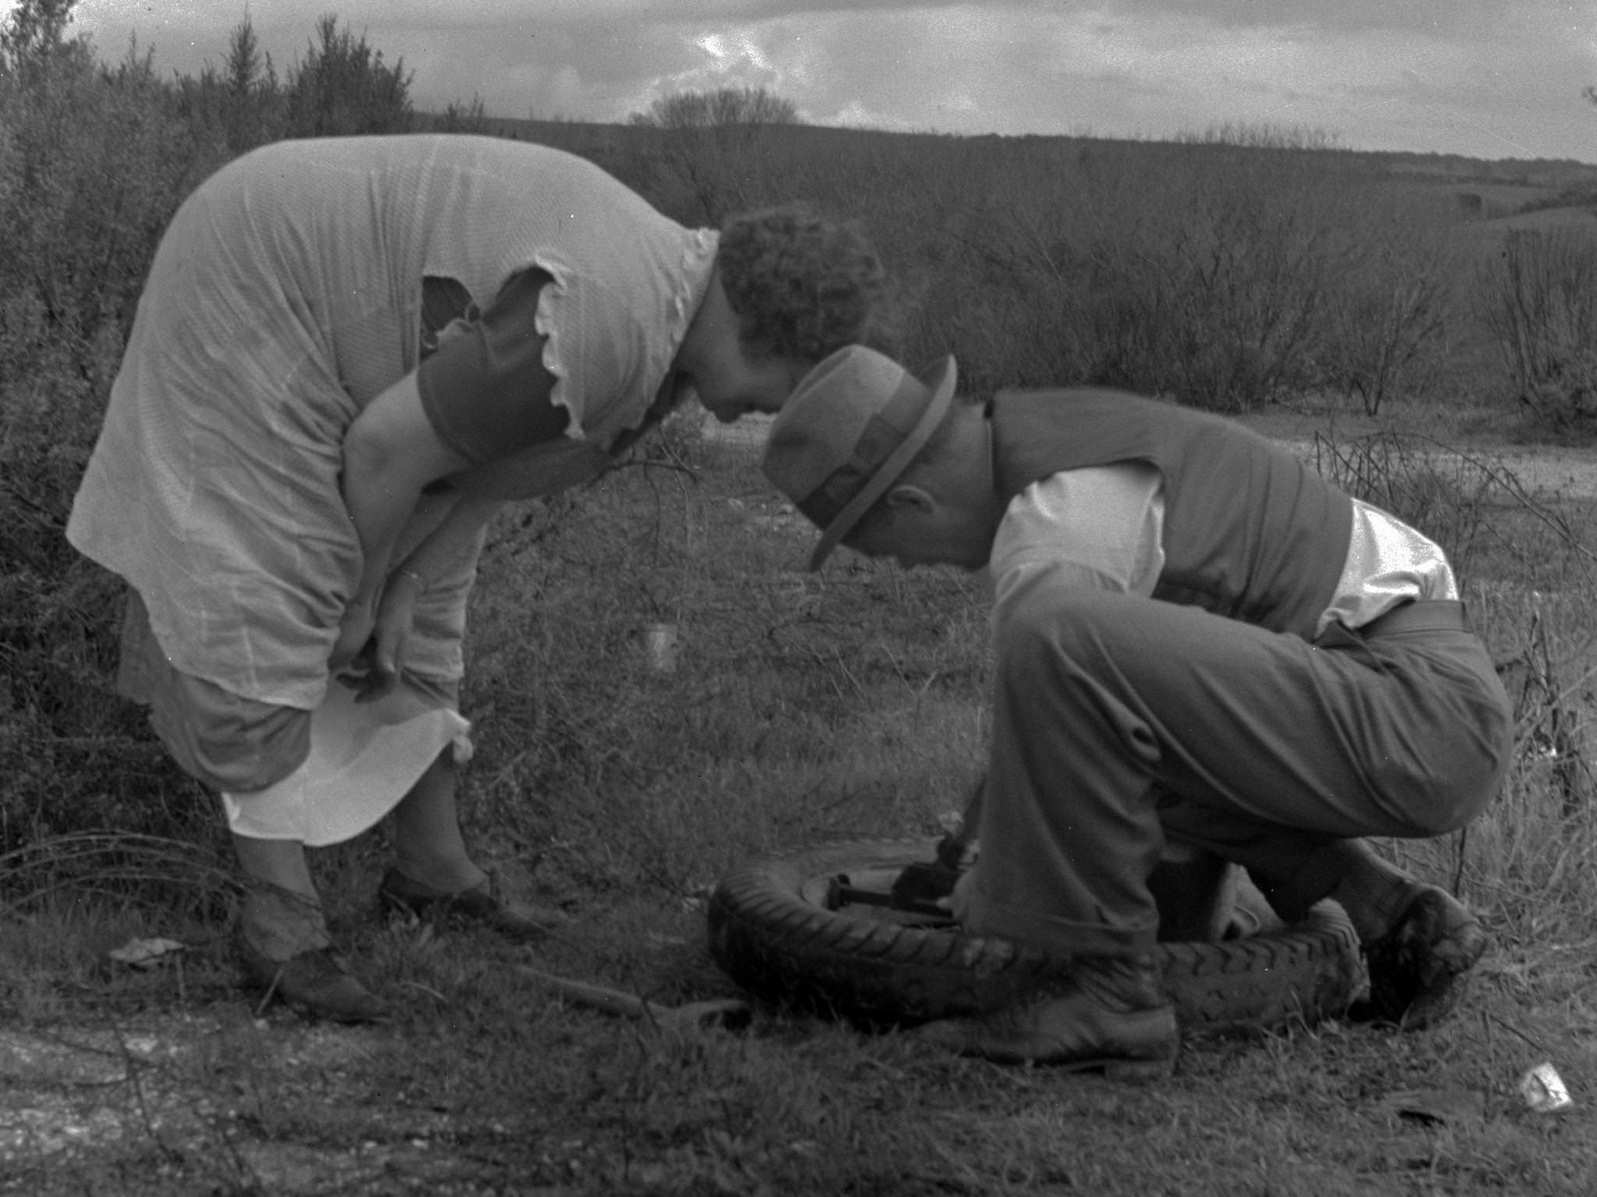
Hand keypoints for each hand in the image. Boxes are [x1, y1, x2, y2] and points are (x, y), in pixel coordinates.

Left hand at [330, 570, 425, 700]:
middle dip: (359, 683)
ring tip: (341, 666)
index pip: (387, 686)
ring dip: (358, 671)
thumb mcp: (388, 633)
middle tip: (339, 678)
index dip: (372, 695)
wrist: (400, 590)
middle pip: (378, 680)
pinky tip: (350, 651)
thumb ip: (385, 654)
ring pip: (373, 669)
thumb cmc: (394, 612)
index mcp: (396, 659)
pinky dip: (360, 659)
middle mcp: (392, 657)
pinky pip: (371, 656)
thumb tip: (387, 675)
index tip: (355, 699)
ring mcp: (388, 648)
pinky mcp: (383, 639)